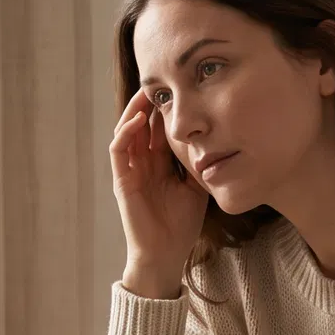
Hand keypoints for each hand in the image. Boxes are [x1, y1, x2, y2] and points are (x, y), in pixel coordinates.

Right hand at [110, 88, 207, 295]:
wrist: (167, 255)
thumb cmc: (181, 225)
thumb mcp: (197, 186)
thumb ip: (198, 163)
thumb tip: (216, 140)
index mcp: (158, 164)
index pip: (159, 128)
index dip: (166, 109)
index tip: (181, 88)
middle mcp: (141, 163)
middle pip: (142, 123)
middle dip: (150, 101)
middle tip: (163, 80)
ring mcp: (129, 170)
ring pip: (127, 130)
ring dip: (135, 109)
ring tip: (148, 91)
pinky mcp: (121, 180)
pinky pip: (118, 149)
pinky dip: (126, 132)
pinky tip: (140, 119)